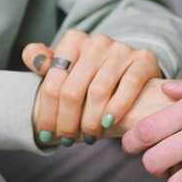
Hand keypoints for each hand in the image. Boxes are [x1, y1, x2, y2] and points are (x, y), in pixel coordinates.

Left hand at [23, 30, 160, 144]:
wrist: (130, 70)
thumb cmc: (90, 74)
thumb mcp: (64, 65)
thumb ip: (41, 59)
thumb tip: (37, 62)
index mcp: (73, 40)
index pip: (53, 84)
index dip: (47, 114)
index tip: (45, 135)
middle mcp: (97, 41)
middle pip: (72, 91)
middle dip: (67, 122)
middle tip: (67, 141)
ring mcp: (121, 49)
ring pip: (98, 92)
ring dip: (90, 122)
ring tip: (89, 137)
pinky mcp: (143, 59)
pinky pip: (129, 86)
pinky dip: (117, 108)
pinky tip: (109, 124)